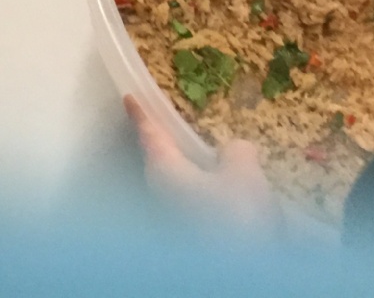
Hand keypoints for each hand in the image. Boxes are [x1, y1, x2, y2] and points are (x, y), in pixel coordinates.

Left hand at [123, 95, 281, 235]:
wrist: (239, 276)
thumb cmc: (235, 219)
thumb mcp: (245, 176)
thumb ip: (238, 154)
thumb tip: (236, 148)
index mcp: (163, 170)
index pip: (149, 134)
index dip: (141, 115)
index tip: (128, 98)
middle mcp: (159, 195)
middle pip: (161, 164)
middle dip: (170, 149)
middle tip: (177, 132)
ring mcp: (173, 222)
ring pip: (181, 190)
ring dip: (196, 178)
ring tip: (219, 167)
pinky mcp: (191, 241)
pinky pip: (199, 211)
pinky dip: (210, 202)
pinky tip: (233, 203)